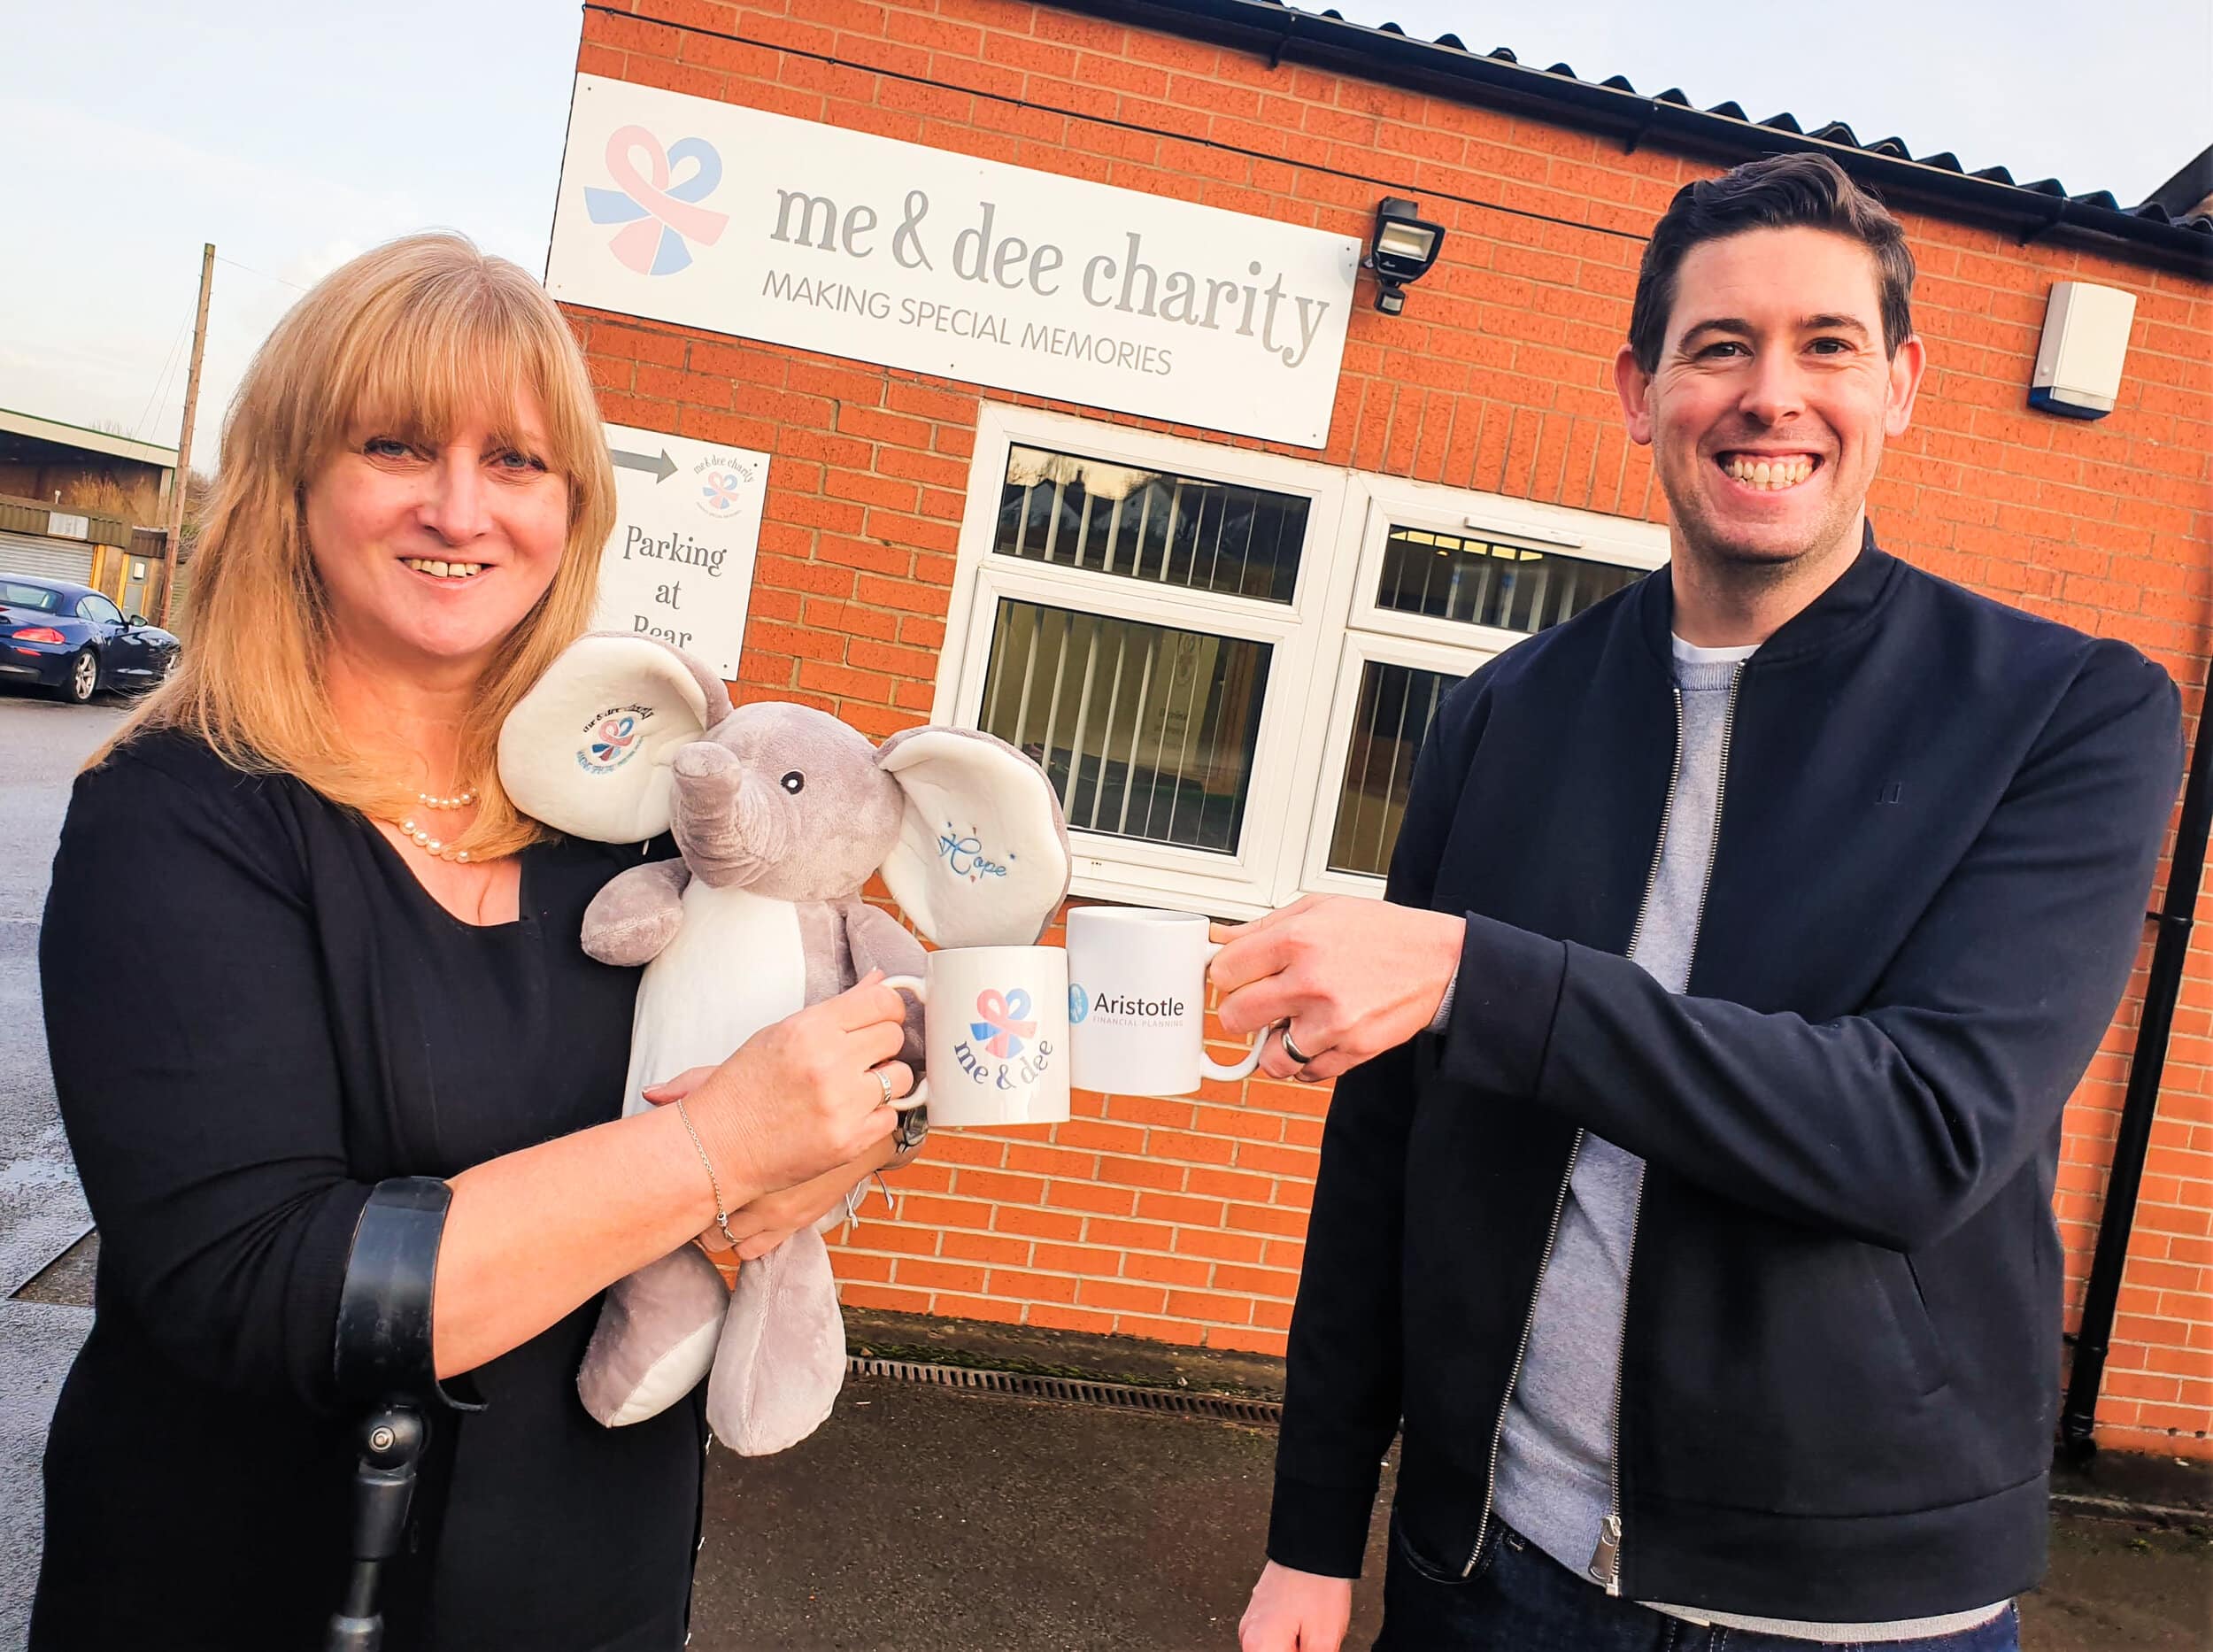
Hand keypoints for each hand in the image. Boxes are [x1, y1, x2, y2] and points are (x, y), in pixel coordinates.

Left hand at [643, 1069, 901, 1258]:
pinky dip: (745, 1239)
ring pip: (724, 1244)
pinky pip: (752, 1250)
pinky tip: (746, 1218)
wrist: (867, 1127)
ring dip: (719, 1230)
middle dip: (698, 1214)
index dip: (681, 1189)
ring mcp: (776, 1217)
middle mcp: (758, 1198)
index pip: (689, 1193)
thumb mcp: (753, 1084)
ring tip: (722, 1207)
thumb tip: (651, 1092)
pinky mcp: (793, 1226)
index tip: (685, 1177)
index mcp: (741, 1162)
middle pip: (702, 1228)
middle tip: (700, 1195)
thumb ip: (701, 1086)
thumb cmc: (806, 1099)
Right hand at [670, 973, 913, 1203]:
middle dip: (882, 1045)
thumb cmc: (744, 1088)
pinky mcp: (850, 1141)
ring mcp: (842, 1104)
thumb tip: (880, 981)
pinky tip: (845, 1116)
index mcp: (810, 1029)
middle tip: (859, 1058)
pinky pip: (890, 1117)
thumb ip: (837, 1009)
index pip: (882, 1001)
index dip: (888, 1008)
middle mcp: (829, 1063)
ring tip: (853, 1088)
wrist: (716, 1146)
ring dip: (884, 1082)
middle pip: (895, 1037)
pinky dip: (874, 1116)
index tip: (882, 1018)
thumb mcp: (780, 1034)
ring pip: (901, 1077)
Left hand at [1210, 895, 1464, 1082]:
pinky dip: (1306, 1061)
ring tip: (1292, 1023)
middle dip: (1243, 1012)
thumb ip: (1262, 927)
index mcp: (1297, 940)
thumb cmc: (1379, 933)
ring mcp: (1332, 1022)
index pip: (1224, 972)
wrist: (1439, 961)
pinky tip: (1319, 1035)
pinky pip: (1305, 1073)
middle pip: (1235, 1018)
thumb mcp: (1318, 910)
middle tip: (1261, 1003)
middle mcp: (1311, 982)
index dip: (1227, 976)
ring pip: (1268, 1058)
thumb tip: (1217, 937)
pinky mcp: (1352, 1050)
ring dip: (1274, 1045)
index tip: (1238, 976)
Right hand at [1239, 1561, 1351, 1651]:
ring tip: (1313, 1634)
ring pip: (1275, 1650)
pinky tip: (1308, 1631)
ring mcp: (1253, 1621)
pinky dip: (1291, 1642)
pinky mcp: (1262, 1612)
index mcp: (1260, 1646)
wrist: (1314, 1545)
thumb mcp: (1323, 1641)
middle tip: (1315, 1642)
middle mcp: (1249, 1634)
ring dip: (1295, 1649)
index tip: (1310, 1649)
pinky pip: (1274, 1639)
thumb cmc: (1317, 1583)